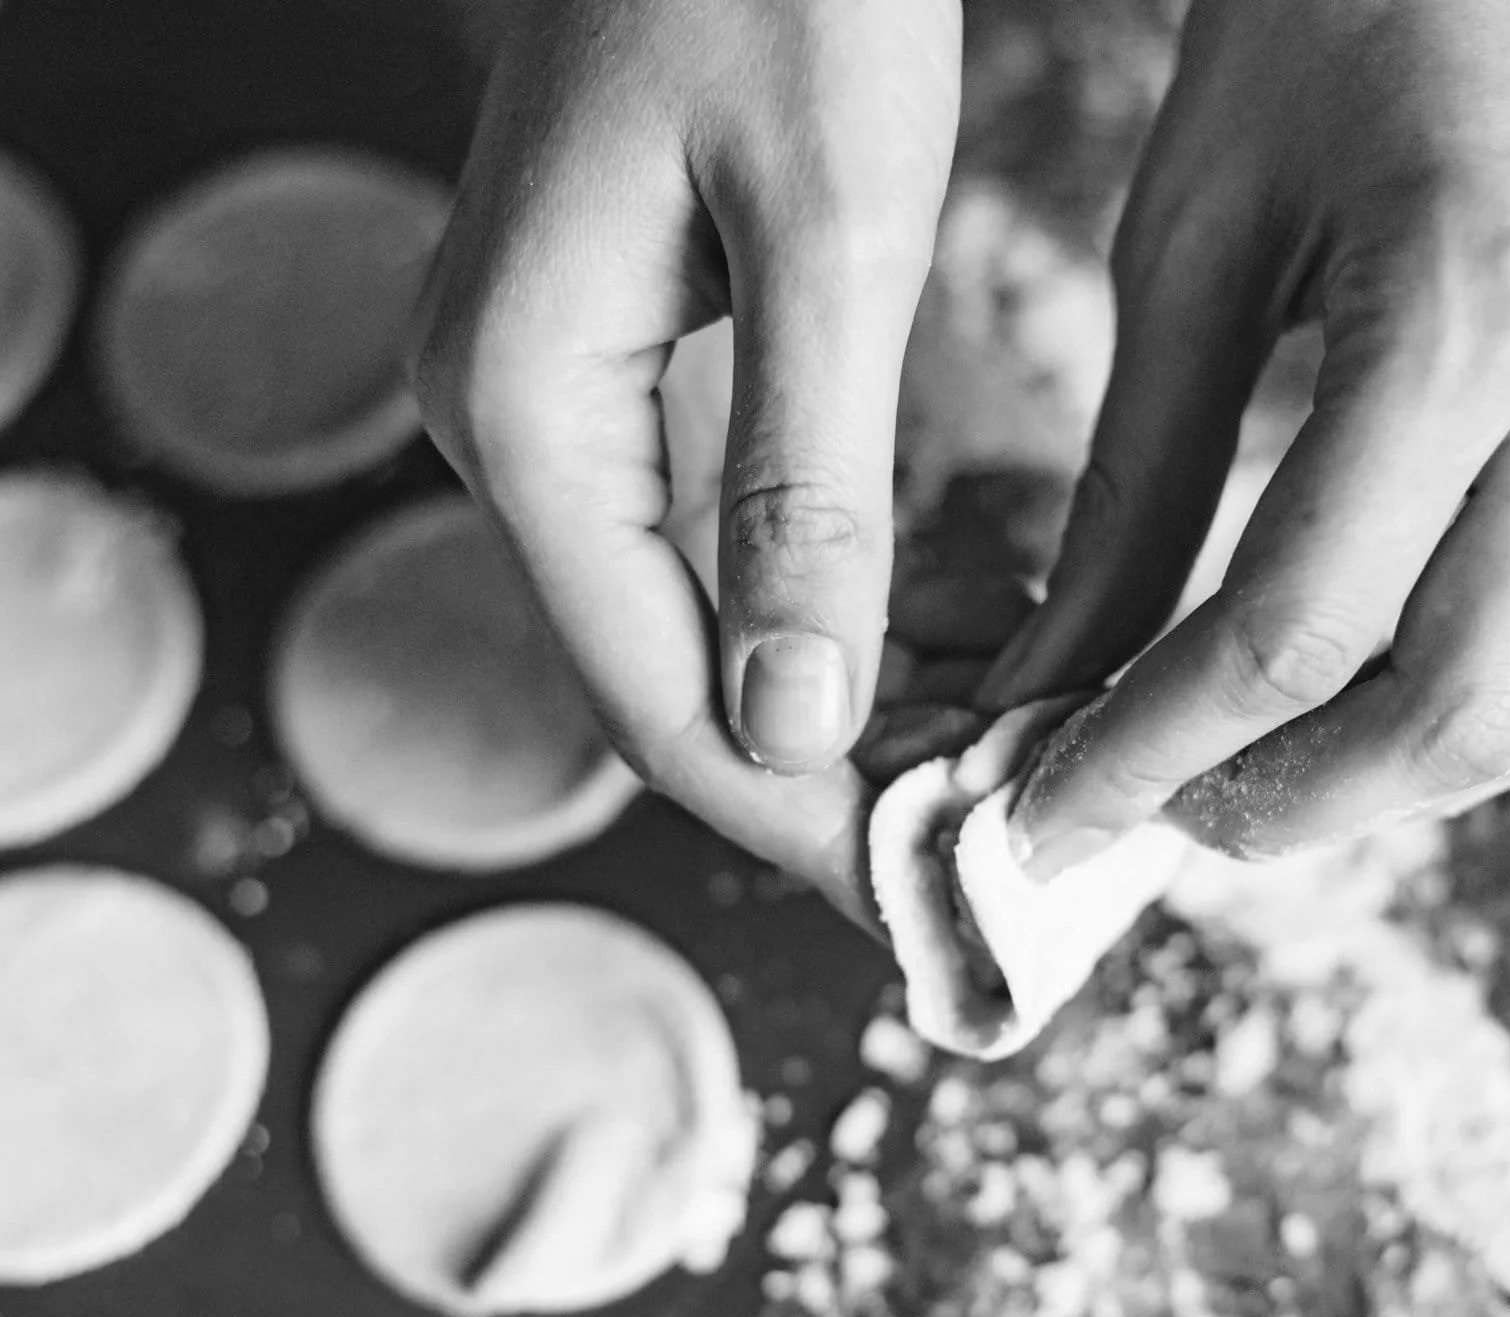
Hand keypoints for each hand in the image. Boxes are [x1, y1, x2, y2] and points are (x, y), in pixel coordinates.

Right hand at [413, 0, 962, 922]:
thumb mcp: (821, 225)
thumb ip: (803, 485)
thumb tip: (794, 728)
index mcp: (527, 409)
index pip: (661, 695)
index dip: (803, 817)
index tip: (939, 898)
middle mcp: (507, 423)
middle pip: (670, 678)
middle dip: (836, 777)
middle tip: (999, 842)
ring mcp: (547, 396)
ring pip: (697, 623)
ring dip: (844, 707)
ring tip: (1002, 763)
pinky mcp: (610, 364)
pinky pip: (710, 541)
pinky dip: (832, 609)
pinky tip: (954, 642)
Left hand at [981, 0, 1509, 872]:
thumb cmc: (1315, 35)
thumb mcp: (1183, 257)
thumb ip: (1129, 496)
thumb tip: (1047, 689)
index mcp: (1474, 313)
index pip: (1300, 627)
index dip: (1154, 749)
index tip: (1047, 813)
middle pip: (1460, 715)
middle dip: (1286, 807)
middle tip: (1146, 821)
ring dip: (1378, 784)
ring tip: (1229, 775)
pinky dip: (1446, 714)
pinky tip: (1333, 702)